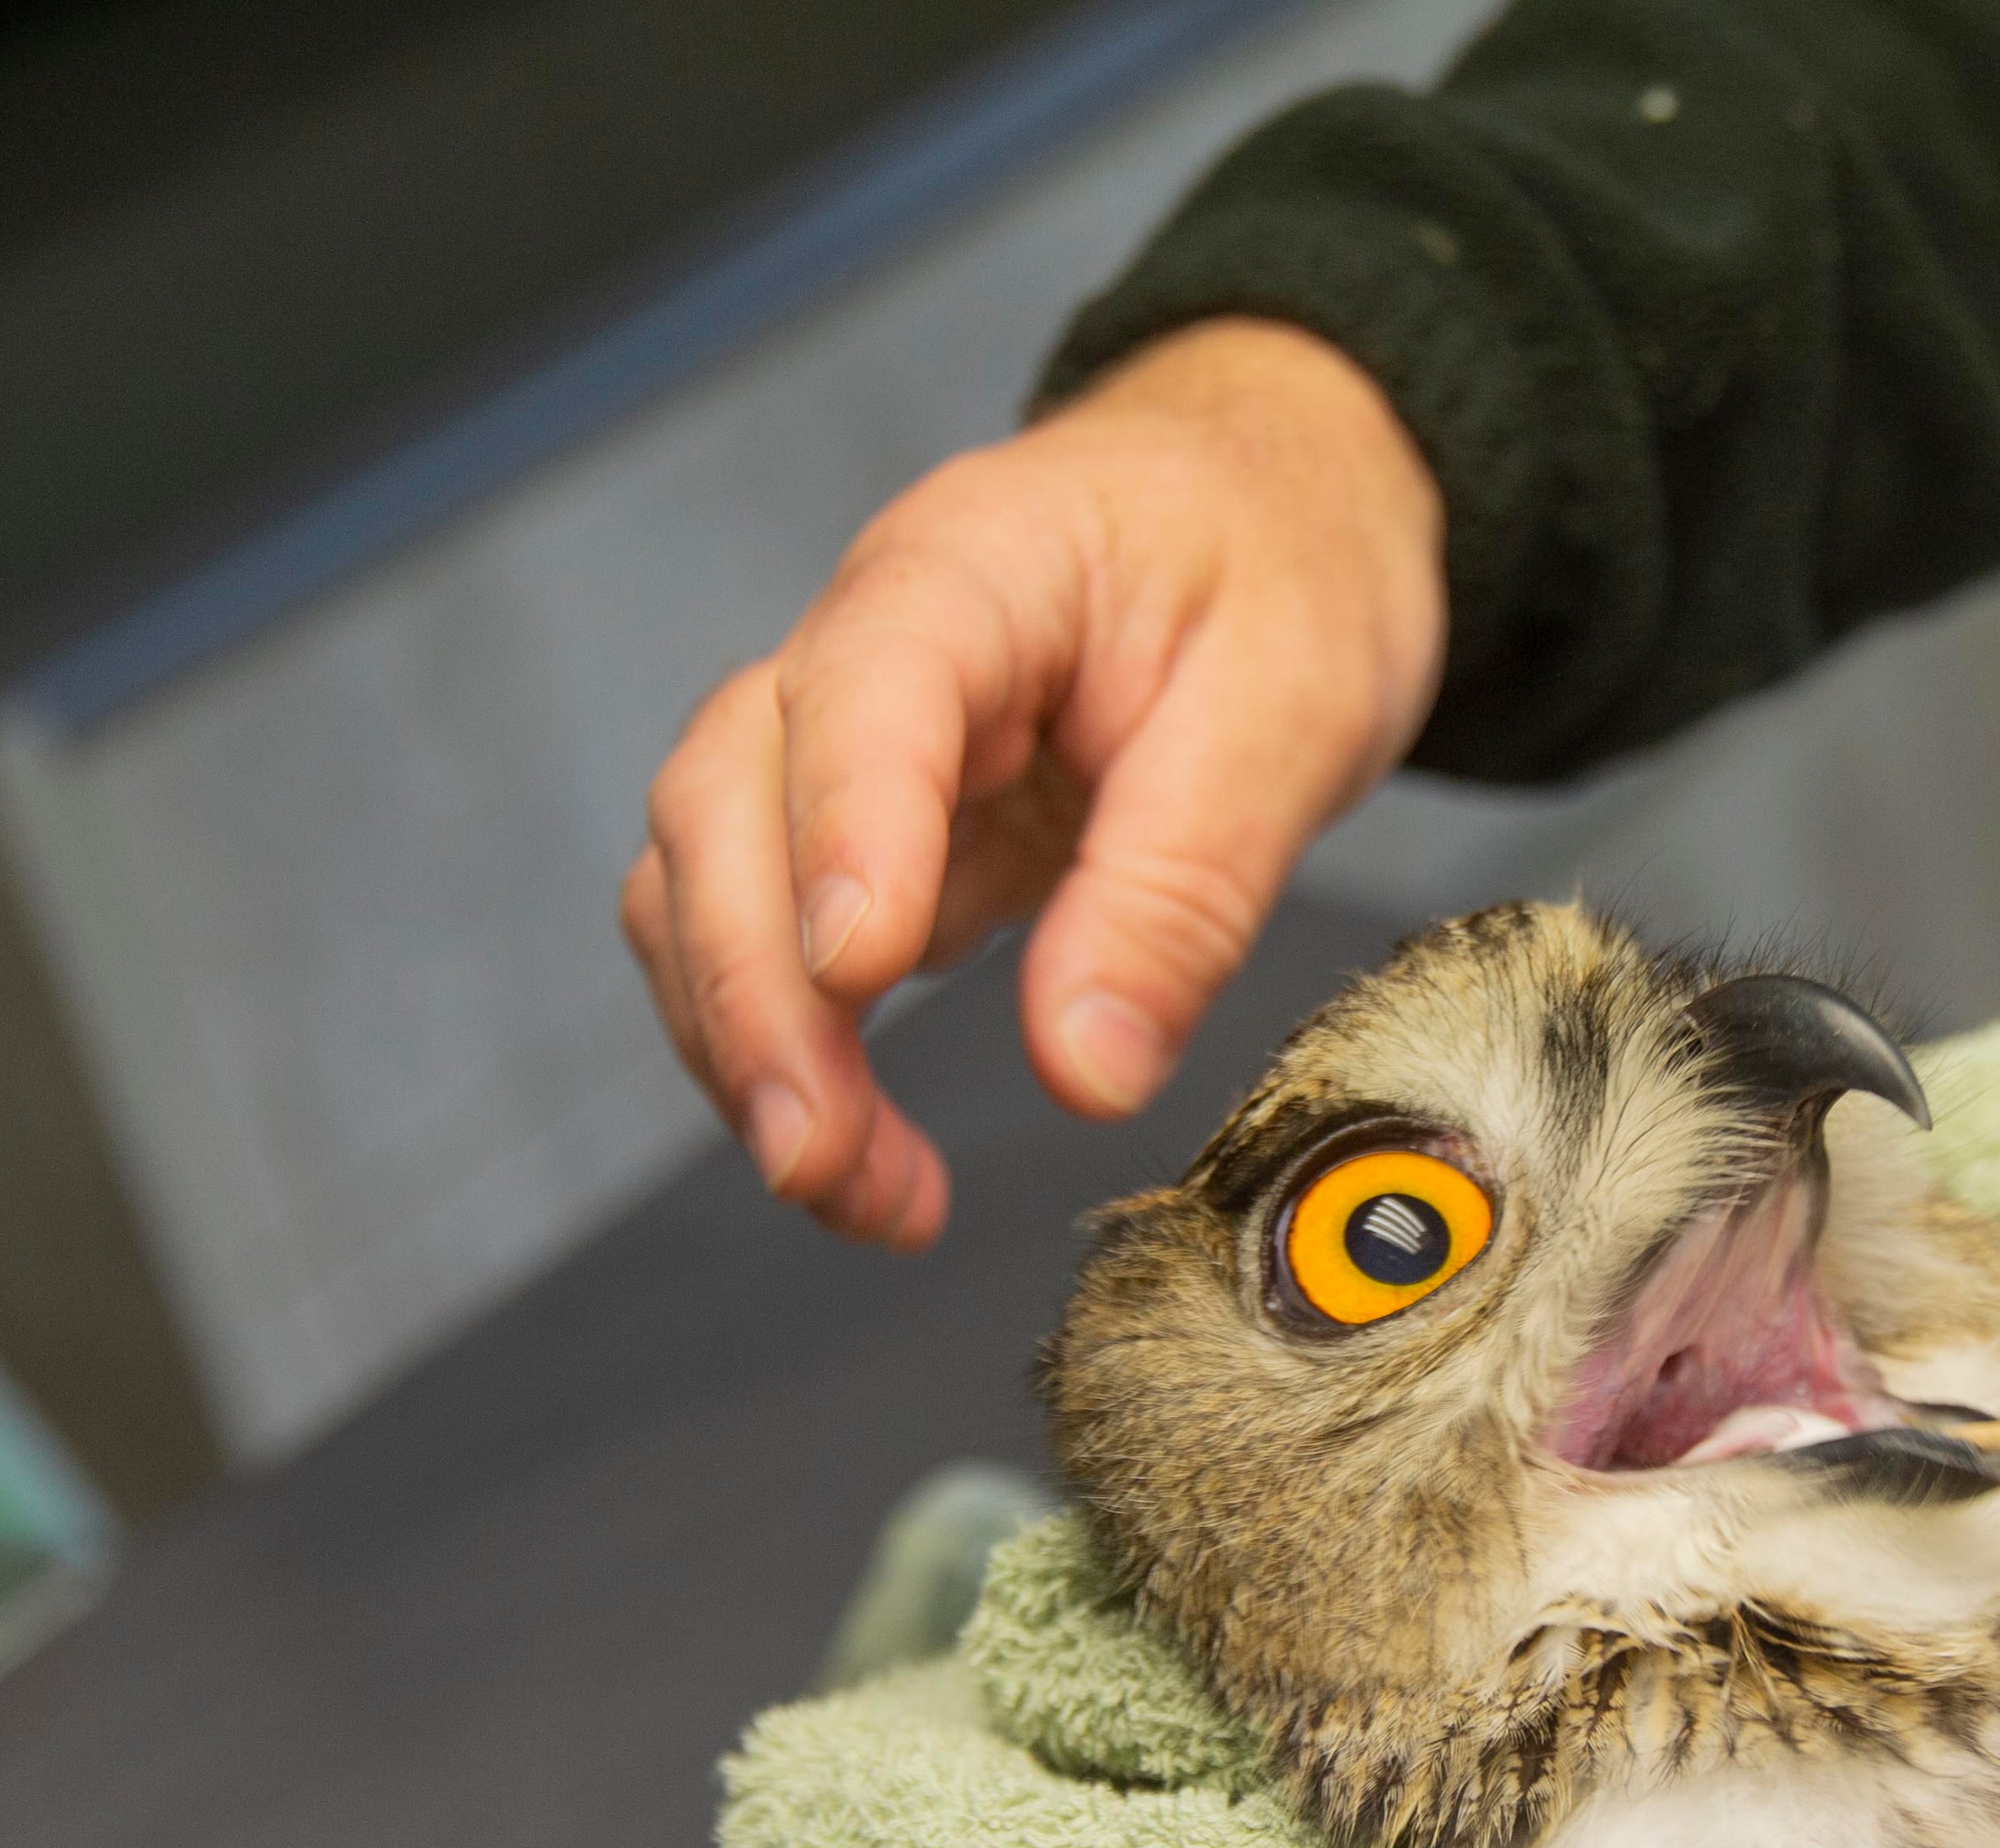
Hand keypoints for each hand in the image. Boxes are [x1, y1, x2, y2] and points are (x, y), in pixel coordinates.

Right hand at [619, 319, 1443, 1245]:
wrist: (1277, 500)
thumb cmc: (1285, 562)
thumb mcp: (1291, 712)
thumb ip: (1182, 889)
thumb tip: (1086, 1072)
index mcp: (973, 566)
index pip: (861, 693)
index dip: (844, 834)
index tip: (864, 975)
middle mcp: (867, 643)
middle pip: (726, 801)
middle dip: (752, 995)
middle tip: (818, 1157)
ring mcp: (847, 738)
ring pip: (708, 883)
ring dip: (749, 1049)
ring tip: (854, 1194)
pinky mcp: (867, 826)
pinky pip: (771, 936)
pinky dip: (789, 1051)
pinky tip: (862, 1153)